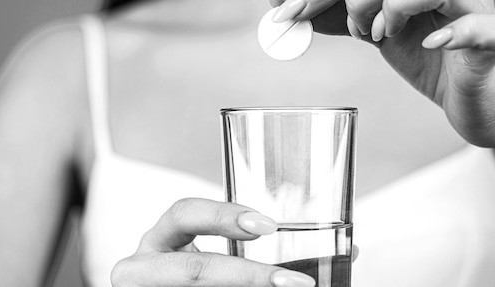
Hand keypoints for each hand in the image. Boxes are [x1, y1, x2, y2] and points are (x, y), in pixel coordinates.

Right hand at [110, 198, 314, 286]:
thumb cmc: (192, 276)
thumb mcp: (212, 260)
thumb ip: (259, 250)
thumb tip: (347, 251)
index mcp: (161, 241)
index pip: (183, 214)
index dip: (223, 216)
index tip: (268, 226)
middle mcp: (146, 267)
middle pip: (193, 270)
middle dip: (246, 276)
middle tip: (293, 282)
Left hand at [270, 0, 494, 147]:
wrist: (474, 95)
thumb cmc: (430, 58)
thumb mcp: (374, 33)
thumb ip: (334, 17)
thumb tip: (282, 4)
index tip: (286, 12)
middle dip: (358, 1)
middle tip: (360, 33)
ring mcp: (477, 4)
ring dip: (395, 10)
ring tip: (386, 38)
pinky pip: (485, 25)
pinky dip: (455, 32)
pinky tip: (432, 44)